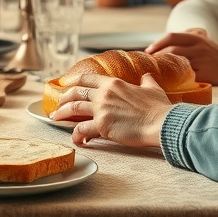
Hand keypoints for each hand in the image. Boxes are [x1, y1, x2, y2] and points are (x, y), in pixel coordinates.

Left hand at [51, 73, 170, 148]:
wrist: (161, 123)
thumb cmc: (159, 108)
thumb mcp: (152, 88)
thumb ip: (146, 81)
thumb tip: (146, 76)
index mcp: (114, 83)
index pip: (88, 79)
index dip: (75, 81)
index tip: (68, 85)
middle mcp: (104, 94)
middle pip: (76, 92)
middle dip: (64, 98)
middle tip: (59, 104)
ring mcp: (101, 110)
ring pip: (73, 109)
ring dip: (62, 114)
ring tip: (56, 118)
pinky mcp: (102, 126)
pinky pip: (82, 129)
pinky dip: (76, 134)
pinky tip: (76, 139)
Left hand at [145, 31, 217, 85]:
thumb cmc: (217, 56)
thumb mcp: (204, 42)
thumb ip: (188, 40)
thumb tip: (164, 44)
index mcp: (196, 38)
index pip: (172, 36)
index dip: (157, 43)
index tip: (148, 51)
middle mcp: (198, 48)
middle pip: (171, 49)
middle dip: (157, 56)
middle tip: (148, 63)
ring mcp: (201, 61)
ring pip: (177, 63)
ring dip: (164, 67)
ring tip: (156, 71)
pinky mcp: (205, 74)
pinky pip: (186, 76)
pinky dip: (175, 78)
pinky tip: (169, 82)